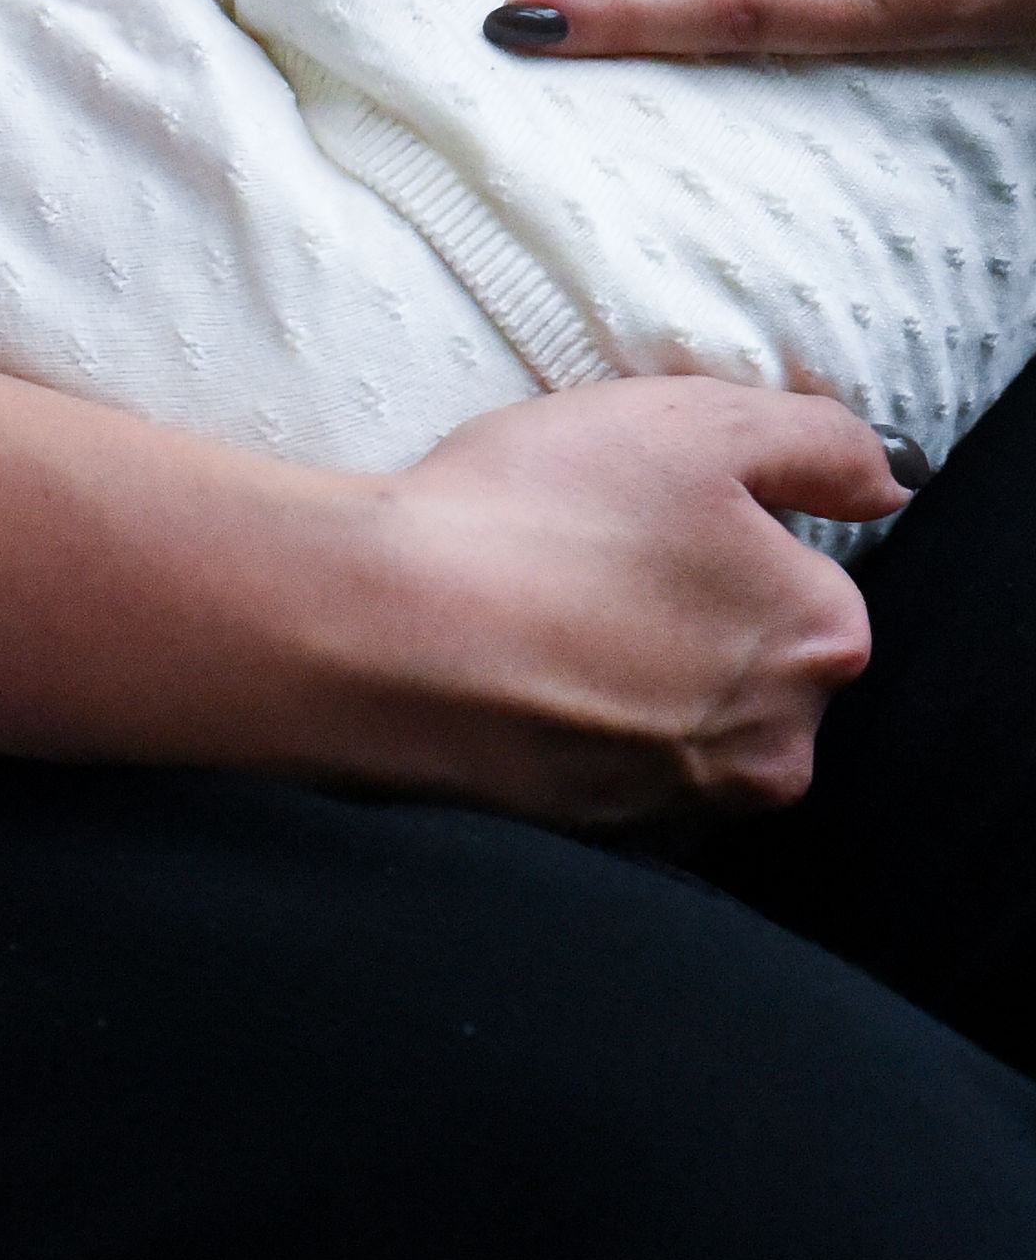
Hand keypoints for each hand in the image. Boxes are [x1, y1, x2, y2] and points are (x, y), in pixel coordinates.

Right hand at [344, 379, 904, 826]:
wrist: (378, 635)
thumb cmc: (539, 515)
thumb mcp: (696, 422)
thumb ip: (822, 441)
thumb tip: (882, 479)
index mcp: (818, 637)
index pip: (807, 571)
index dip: (724, 525)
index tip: (644, 506)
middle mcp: (774, 744)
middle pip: (753, 655)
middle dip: (687, 606)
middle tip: (586, 552)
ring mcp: (683, 802)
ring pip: (682, 712)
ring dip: (630, 667)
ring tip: (540, 608)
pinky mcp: (598, 836)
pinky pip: (609, 759)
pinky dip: (575, 717)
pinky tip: (514, 665)